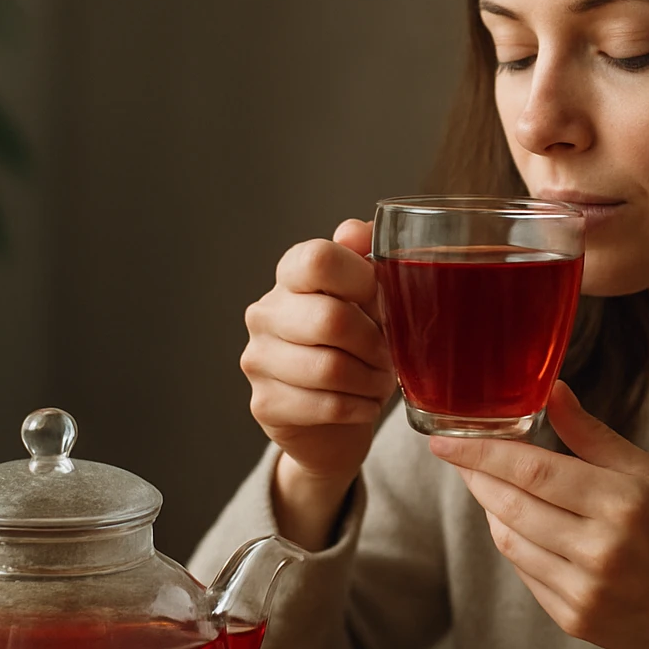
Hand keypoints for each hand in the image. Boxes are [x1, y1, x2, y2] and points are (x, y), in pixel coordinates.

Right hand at [241, 219, 397, 485]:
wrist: (331, 418)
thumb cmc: (355, 346)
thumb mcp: (368, 298)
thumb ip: (366, 258)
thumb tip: (355, 230)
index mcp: (290, 276)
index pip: (318, 259)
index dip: (362, 280)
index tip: (380, 300)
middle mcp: (265, 313)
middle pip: (331, 320)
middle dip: (375, 343)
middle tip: (388, 355)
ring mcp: (259, 359)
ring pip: (331, 369)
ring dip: (371, 379)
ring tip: (379, 380)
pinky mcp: (266, 404)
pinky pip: (328, 406)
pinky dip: (361, 407)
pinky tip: (365, 403)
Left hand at [428, 381, 648, 648]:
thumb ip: (593, 434)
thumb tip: (552, 389)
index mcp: (622, 503)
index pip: (533, 470)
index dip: (482, 454)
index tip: (445, 440)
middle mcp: (600, 550)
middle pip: (511, 506)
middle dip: (477, 478)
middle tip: (458, 456)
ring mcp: (584, 591)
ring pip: (510, 542)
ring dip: (492, 510)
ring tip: (491, 486)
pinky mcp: (574, 620)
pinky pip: (525, 574)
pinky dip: (515, 545)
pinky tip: (520, 525)